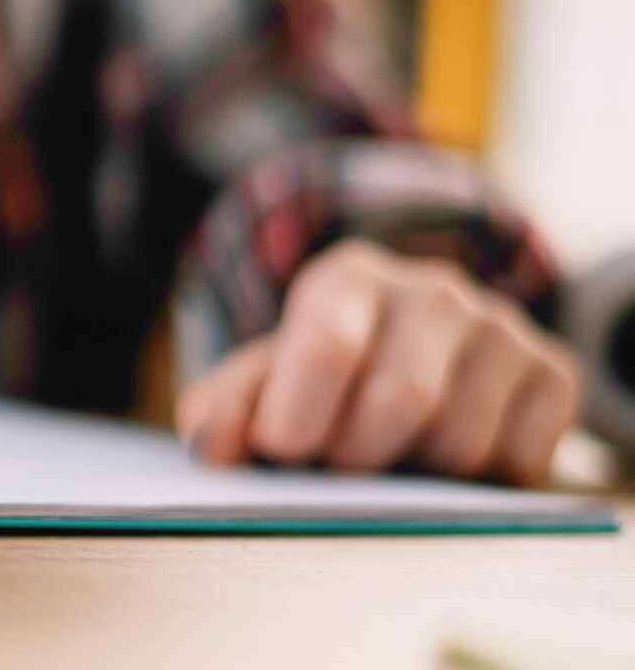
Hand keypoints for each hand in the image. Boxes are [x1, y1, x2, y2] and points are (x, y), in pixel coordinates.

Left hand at [176, 239, 579, 485]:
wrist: (405, 349)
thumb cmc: (320, 374)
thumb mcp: (263, 379)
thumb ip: (224, 409)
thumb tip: (209, 443)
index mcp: (348, 279)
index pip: (329, 347)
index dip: (299, 416)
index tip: (282, 450)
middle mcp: (432, 290)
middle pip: (402, 401)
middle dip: (357, 455)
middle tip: (337, 465)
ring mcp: (501, 327)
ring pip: (462, 440)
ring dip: (415, 475)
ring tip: (390, 455)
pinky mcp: (551, 373)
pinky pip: (518, 460)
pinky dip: (473, 483)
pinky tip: (442, 458)